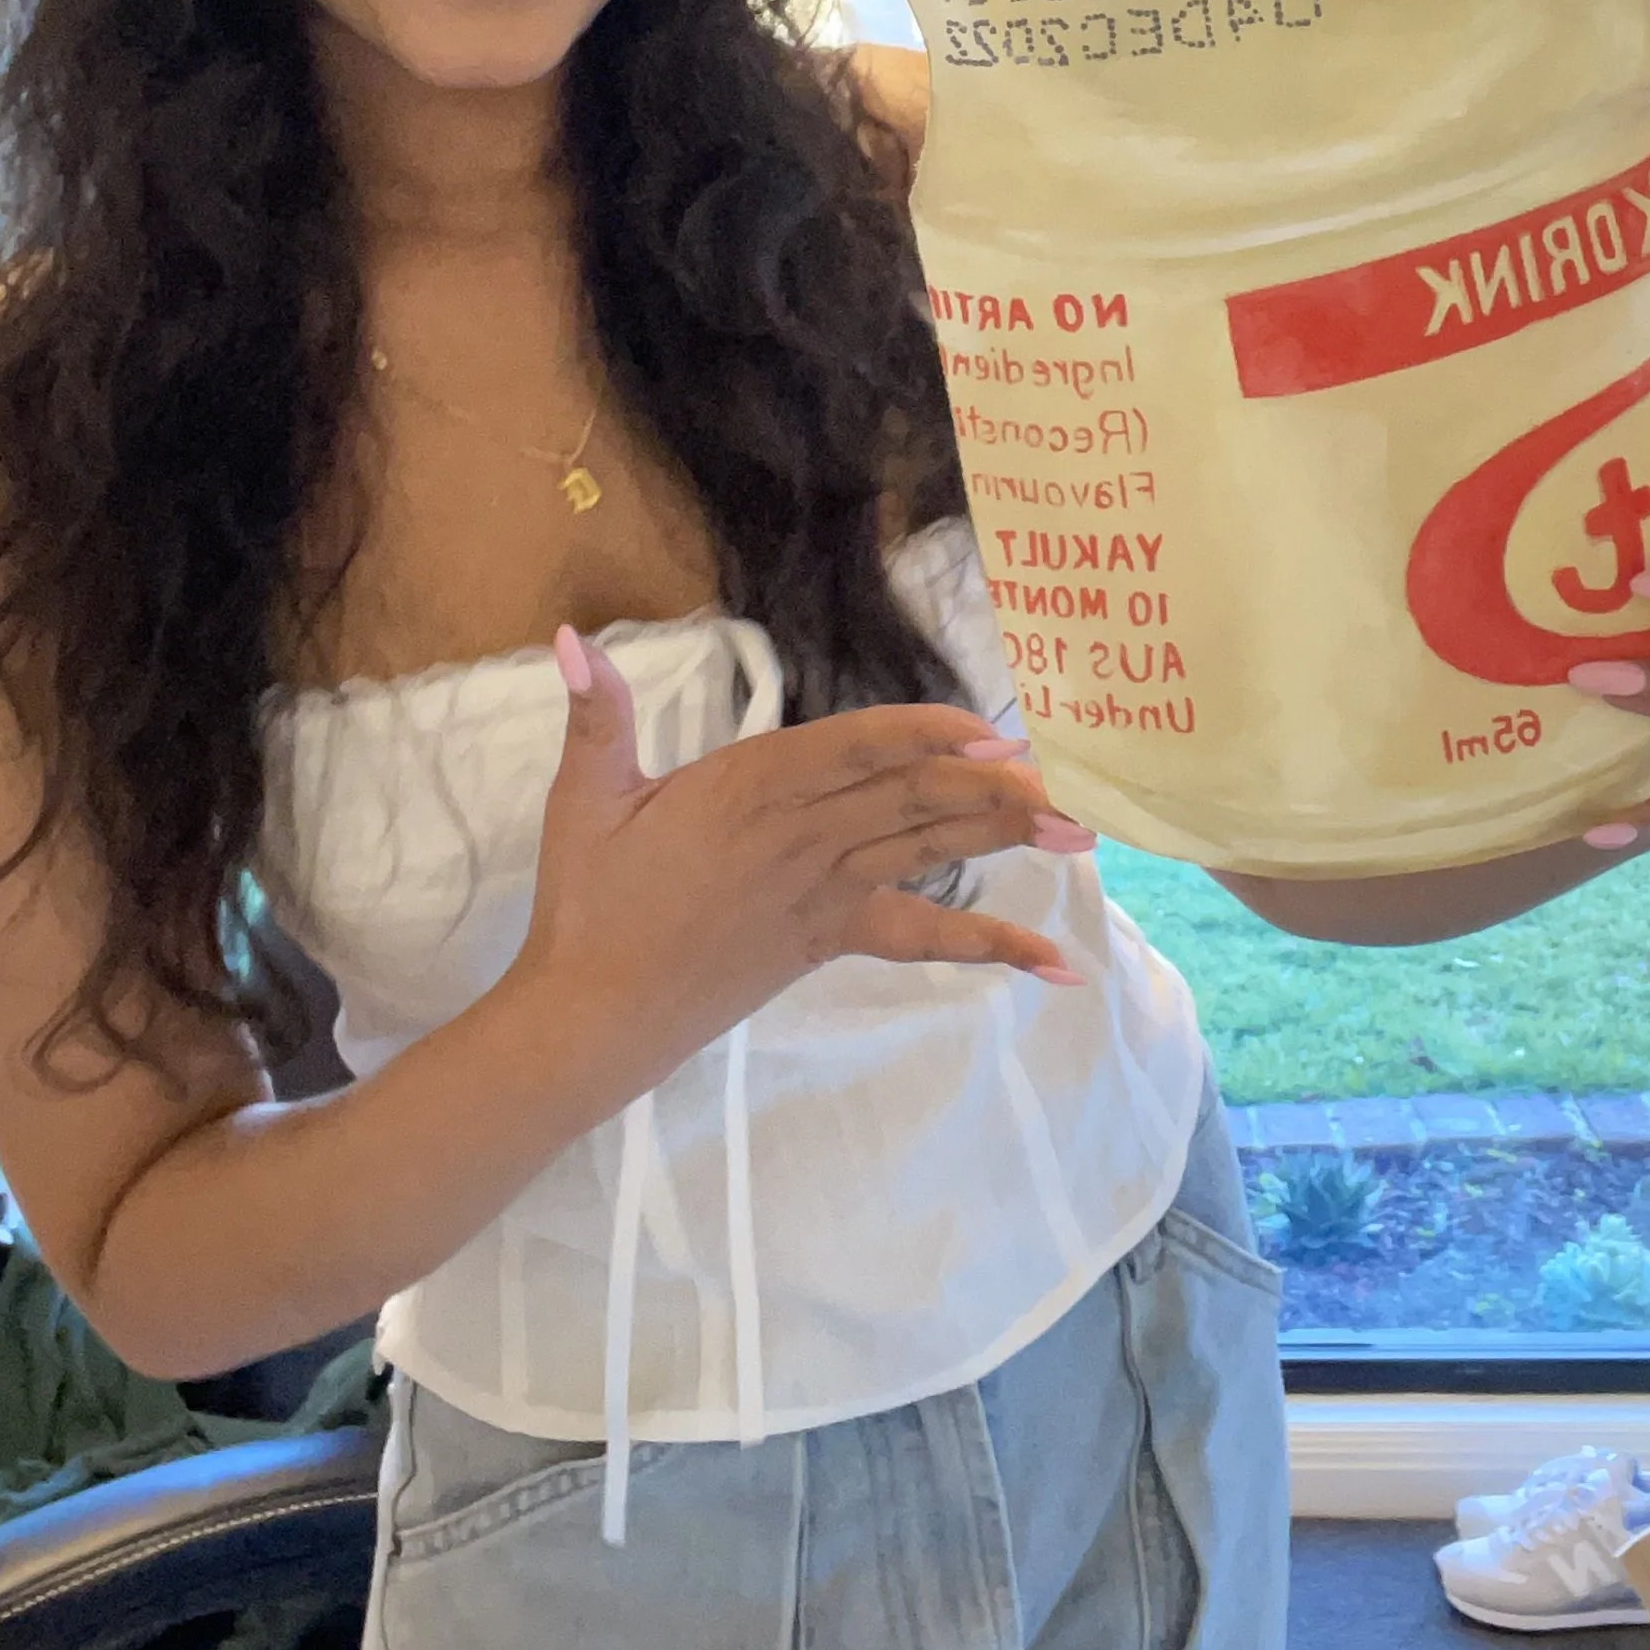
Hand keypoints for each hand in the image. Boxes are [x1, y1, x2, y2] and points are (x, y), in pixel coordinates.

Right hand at [508, 629, 1087, 1092]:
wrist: (594, 1014)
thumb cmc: (588, 902)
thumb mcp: (585, 799)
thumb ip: (595, 714)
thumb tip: (570, 635)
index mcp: (748, 789)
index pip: (853, 750)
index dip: (925, 739)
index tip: (990, 735)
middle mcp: (801, 838)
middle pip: (910, 801)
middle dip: (992, 790)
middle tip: (1071, 782)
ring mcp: (823, 893)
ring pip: (925, 855)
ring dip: (1003, 840)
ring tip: (1079, 833)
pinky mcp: (831, 938)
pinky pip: (922, 939)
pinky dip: (990, 945)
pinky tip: (1055, 964)